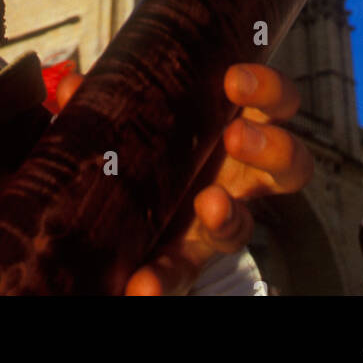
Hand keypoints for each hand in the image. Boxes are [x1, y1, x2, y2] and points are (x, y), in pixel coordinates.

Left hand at [56, 63, 313, 295]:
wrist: (136, 216)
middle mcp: (241, 180)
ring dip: (233, 215)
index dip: (267, 88)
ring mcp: (219, 225)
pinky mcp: (188, 264)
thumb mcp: (137, 119)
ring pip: (251, 223)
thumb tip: (73, 82)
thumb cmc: (151, 147)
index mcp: (238, 129)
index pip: (275, 102)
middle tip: (236, 136)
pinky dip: (162, 281)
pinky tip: (143, 284)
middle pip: (290, 162)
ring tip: (211, 206)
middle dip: (270, 147)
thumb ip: (110, 103)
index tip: (234, 78)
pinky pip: (184, 275)